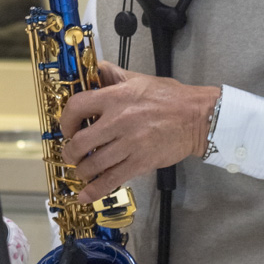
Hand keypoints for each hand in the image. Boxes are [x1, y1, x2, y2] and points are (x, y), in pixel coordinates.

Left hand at [60, 62, 219, 202]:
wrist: (197, 117)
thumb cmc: (170, 98)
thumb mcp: (138, 78)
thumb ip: (113, 74)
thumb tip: (95, 68)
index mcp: (116, 98)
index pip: (77, 107)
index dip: (65, 120)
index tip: (67, 128)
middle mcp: (119, 121)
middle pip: (80, 142)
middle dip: (71, 151)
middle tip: (72, 153)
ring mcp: (129, 144)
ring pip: (93, 164)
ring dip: (82, 170)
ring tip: (83, 169)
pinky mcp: (140, 162)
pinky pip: (112, 179)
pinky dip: (95, 190)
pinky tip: (86, 195)